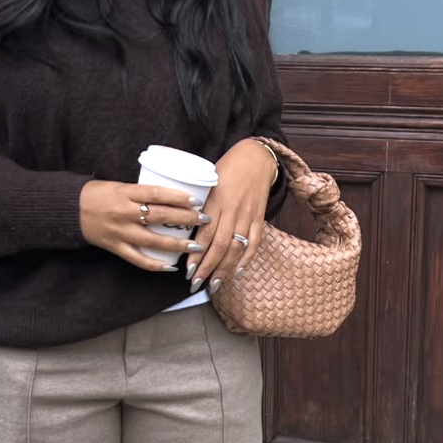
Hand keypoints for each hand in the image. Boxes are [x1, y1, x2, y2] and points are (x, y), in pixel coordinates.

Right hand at [79, 180, 210, 271]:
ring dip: (176, 244)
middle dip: (185, 218)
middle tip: (205, 219)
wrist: (70, 209)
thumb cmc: (98, 193)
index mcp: (126, 192)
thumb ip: (142, 192)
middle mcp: (124, 212)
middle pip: (159, 216)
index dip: (178, 197)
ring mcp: (120, 231)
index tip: (196, 200)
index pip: (157, 193)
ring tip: (196, 245)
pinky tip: (170, 266)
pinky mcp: (115, 246)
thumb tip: (171, 196)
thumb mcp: (120, 185)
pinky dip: (154, 264)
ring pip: (152, 240)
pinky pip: (137, 259)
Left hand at [188, 139, 274, 293]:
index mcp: (216, 200)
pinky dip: (246, 259)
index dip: (196, 254)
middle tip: (197, 284)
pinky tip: (237, 272)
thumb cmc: (226, 168)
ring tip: (215, 285)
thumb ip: (199, 205)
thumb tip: (183, 228)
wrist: (256, 157)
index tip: (187, 271)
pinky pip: (254, 242)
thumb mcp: (207, 181)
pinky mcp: (259, 218)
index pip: (205, 233)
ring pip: (236, 248)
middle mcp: (233, 210)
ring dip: (225, 269)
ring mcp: (248, 215)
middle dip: (208, 268)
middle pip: (220, 245)